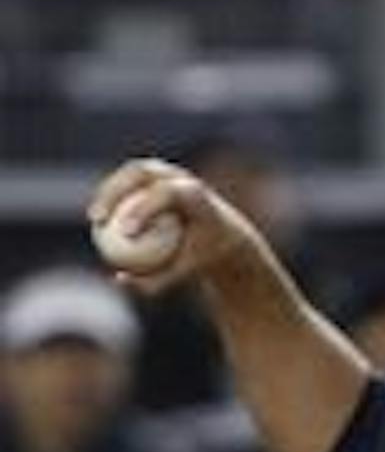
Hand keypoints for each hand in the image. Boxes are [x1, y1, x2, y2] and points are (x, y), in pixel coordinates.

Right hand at [84, 158, 264, 295]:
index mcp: (196, 194)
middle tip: (99, 219)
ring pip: (129, 173)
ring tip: (93, 218)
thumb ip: (157, 279)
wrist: (224, 232)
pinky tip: (98, 218)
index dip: (142, 209)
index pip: (165, 194)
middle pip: (141, 172)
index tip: (125, 233)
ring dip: (107, 191)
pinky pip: (129, 182)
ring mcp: (167, 170)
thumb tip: (118, 280)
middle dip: (115, 191)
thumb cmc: (204, 256)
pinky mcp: (155, 173)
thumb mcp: (185, 271)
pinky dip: (113, 196)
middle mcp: (181, 176)